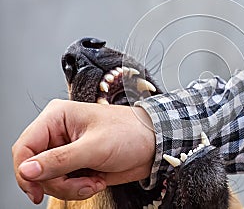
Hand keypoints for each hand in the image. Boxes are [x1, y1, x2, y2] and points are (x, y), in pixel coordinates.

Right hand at [12, 99, 154, 203]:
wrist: (153, 145)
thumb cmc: (130, 133)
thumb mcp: (95, 147)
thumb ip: (59, 160)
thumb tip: (27, 170)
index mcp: (58, 117)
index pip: (24, 146)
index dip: (24, 172)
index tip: (36, 191)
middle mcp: (59, 132)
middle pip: (35, 168)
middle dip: (57, 183)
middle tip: (82, 183)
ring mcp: (67, 150)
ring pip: (49, 180)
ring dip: (70, 188)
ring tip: (93, 181)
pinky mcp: (76, 164)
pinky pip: (64, 184)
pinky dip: (78, 189)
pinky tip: (96, 181)